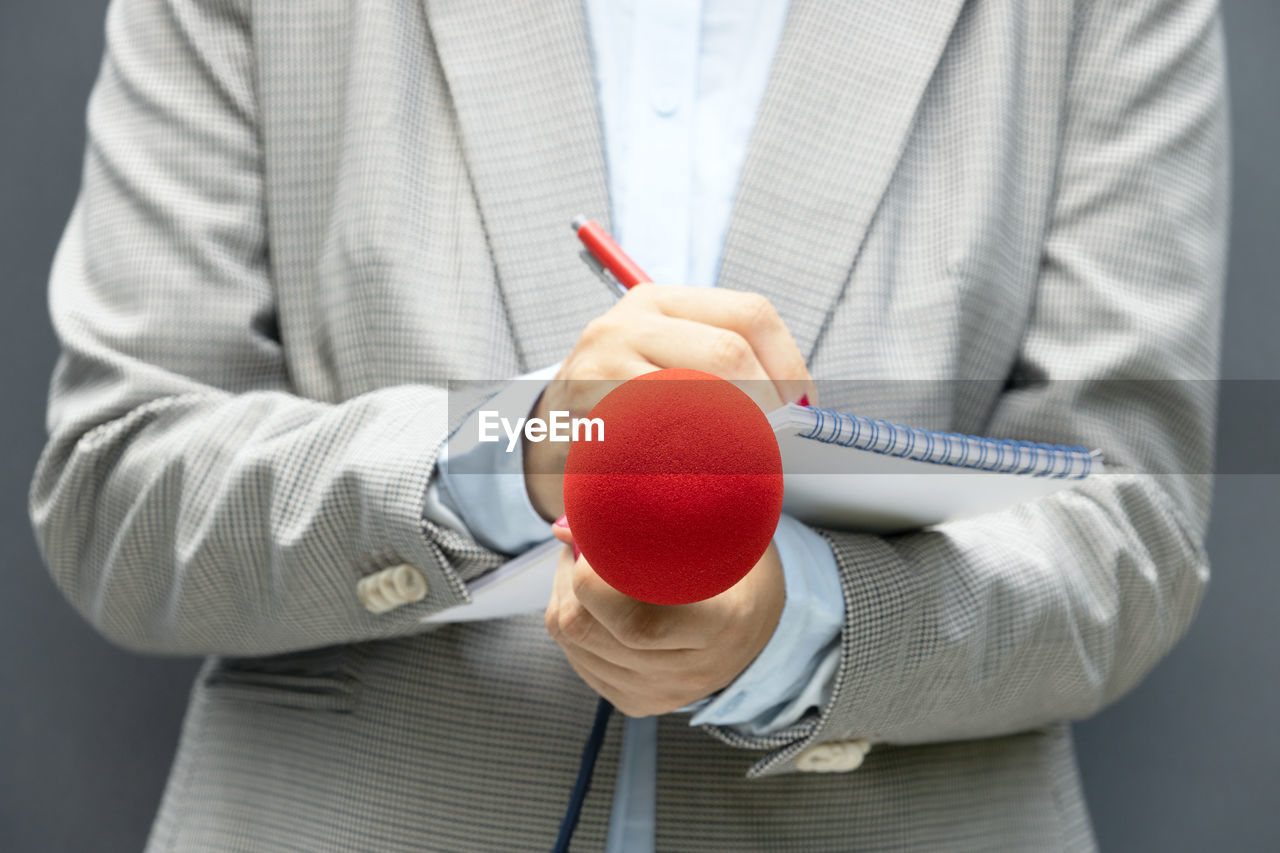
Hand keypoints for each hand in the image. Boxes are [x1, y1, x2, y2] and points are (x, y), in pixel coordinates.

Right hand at [524, 284, 815, 519]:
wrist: (552, 429)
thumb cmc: (632, 402)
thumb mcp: (670, 362)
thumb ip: (727, 370)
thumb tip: (805, 408)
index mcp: (665, 300)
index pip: (750, 314)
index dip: (789, 364)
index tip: (804, 408)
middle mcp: (631, 319)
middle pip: (728, 352)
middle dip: (767, 405)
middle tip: (778, 446)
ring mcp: (602, 359)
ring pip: (696, 393)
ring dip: (733, 436)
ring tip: (745, 463)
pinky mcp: (585, 408)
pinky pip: (654, 434)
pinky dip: (686, 458)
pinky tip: (696, 475)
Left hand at [544, 519, 784, 717]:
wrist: (757, 622)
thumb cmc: (731, 562)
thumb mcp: (715, 534)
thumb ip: (654, 526)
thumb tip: (563, 528)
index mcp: (723, 624)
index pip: (635, 621)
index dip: (595, 577)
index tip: (595, 537)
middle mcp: (693, 672)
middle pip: (587, 629)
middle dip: (568, 578)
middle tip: (582, 544)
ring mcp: (664, 694)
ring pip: (573, 643)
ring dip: (566, 596)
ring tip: (588, 566)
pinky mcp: (639, 703)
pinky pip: (577, 661)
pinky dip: (573, 624)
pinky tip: (594, 600)